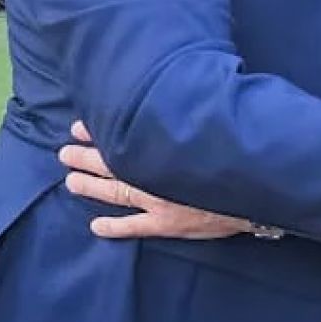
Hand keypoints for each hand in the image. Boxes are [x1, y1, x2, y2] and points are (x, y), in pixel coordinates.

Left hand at [60, 121, 251, 239]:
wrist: (255, 185)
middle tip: (64, 153)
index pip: (121, 138)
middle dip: (86, 158)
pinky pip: (134, 227)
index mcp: (161, 146)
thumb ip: (186, 115)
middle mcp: (154, 173)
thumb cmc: (233, 150)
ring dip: (91, 187)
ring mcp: (159, 201)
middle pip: (111, 165)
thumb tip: (173, 94)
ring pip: (115, 193)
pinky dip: (114, 227)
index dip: (99, 133)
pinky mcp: (168, 224)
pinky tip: (96, 227)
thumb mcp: (209, 125)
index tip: (80, 126)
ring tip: (70, 181)